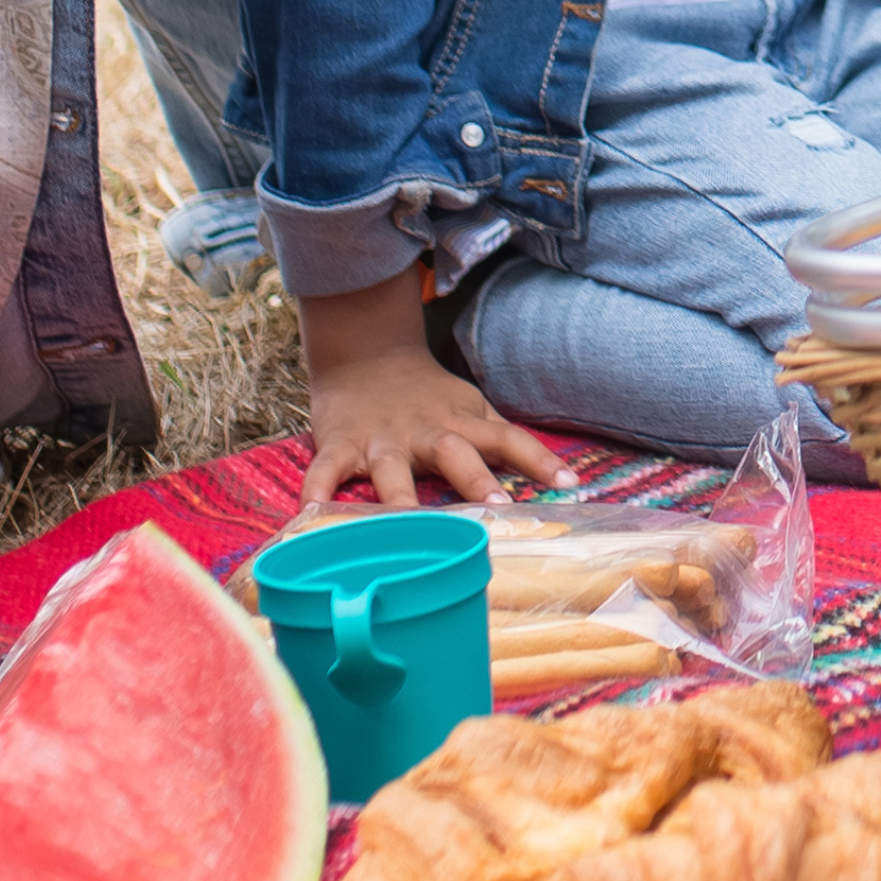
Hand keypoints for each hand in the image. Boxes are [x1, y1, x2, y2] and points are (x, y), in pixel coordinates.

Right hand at [297, 277, 569, 511]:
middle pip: (454, 452)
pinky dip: (317, 491)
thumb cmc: (426, 396)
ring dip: (400, 496)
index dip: (539, 458)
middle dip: (475, 479)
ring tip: (408, 523)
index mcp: (460, 422)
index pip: (508, 438)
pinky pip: (325, 471)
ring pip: (391, 469)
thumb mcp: (468, 406)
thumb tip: (546, 471)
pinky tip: (310, 514)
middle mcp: (424, 431)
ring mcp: (380, 439)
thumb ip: (496, 437)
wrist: (366, 357)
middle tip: (498, 506)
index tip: (569, 481)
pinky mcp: (338, 445)